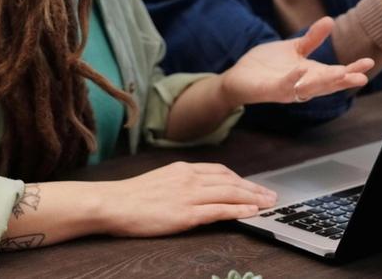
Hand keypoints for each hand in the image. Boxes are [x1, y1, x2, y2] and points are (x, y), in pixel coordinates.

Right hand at [99, 162, 276, 236]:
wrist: (111, 203)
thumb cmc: (130, 196)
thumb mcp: (160, 180)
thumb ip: (181, 182)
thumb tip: (199, 190)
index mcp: (184, 169)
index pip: (221, 171)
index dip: (241, 179)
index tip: (253, 185)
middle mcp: (190, 178)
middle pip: (231, 181)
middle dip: (254, 188)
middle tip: (271, 195)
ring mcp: (189, 195)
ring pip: (230, 193)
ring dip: (253, 198)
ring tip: (268, 204)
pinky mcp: (186, 213)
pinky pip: (219, 210)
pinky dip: (238, 210)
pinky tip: (251, 212)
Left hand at [221, 17, 373, 105]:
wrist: (239, 76)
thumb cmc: (268, 65)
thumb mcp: (294, 48)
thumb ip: (312, 39)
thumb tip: (330, 20)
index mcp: (311, 75)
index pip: (335, 74)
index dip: (352, 69)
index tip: (369, 62)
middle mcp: (303, 85)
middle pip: (328, 84)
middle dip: (345, 80)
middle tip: (363, 76)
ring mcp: (288, 89)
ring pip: (310, 88)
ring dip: (326, 82)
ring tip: (341, 73)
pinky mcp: (271, 90)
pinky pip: (285, 86)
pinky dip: (294, 79)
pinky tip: (302, 69)